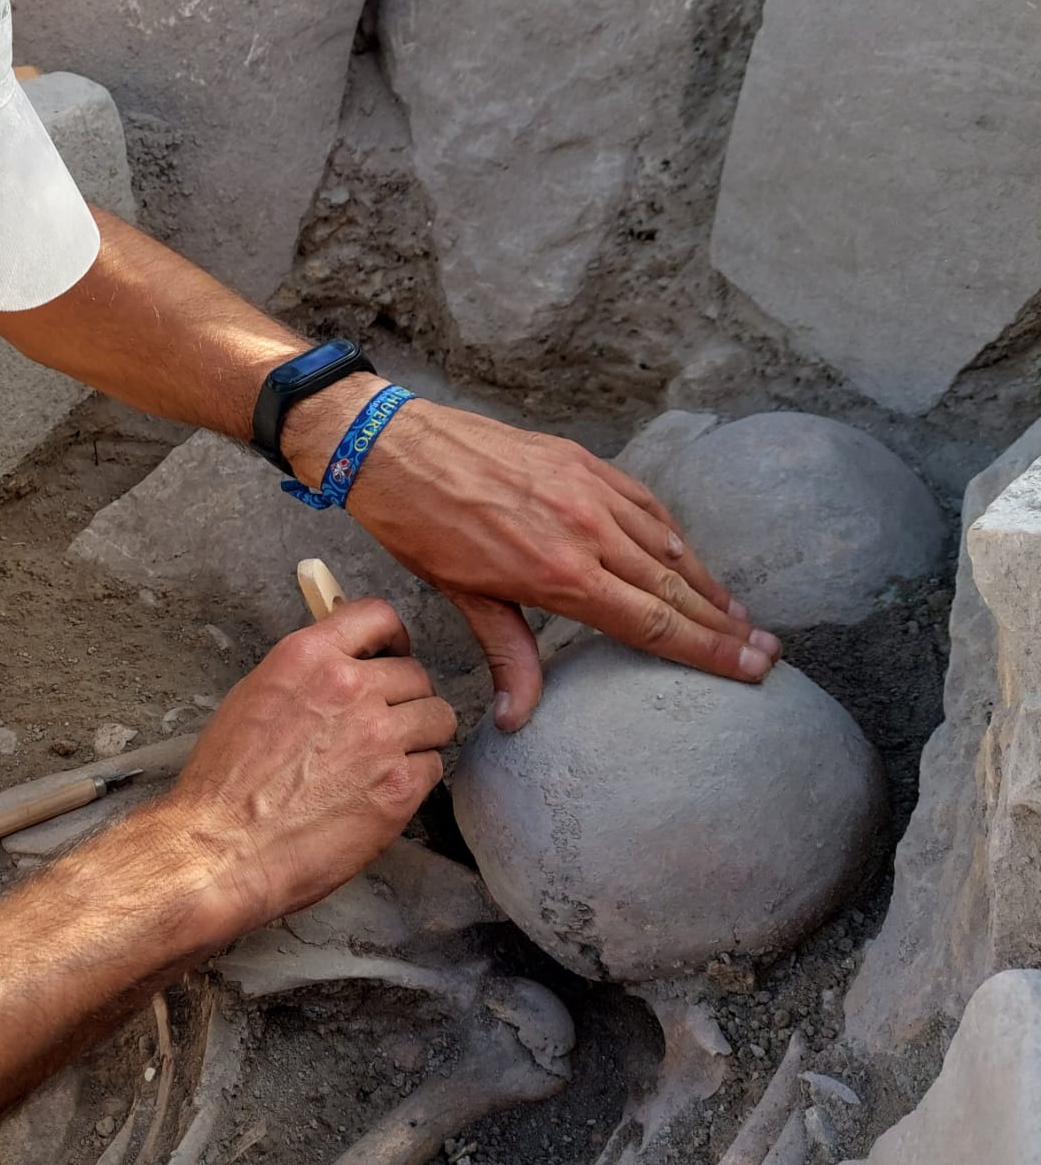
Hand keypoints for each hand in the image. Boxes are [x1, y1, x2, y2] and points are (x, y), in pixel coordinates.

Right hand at [155, 598, 457, 931]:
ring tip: (389, 759)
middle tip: (385, 723)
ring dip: (419, 736)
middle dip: (404, 697)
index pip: (376, 616)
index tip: (393, 651)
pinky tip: (382, 792)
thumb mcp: (253, 698)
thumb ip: (305, 676)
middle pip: (415, 674)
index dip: (393, 636)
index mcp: (308, 657)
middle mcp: (350, 687)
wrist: (221, 847)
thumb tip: (337, 671)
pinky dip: (415, 779)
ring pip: (436, 718)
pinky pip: (433, 767)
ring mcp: (379, 737)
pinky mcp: (398, 787)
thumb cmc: (224, 783)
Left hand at [314, 394, 781, 731]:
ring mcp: (588, 490)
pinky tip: (687, 556)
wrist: (395, 446)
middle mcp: (586, 531)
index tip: (755, 670)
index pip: (653, 624)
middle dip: (727, 625)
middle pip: (674, 589)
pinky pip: (644, 502)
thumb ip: (507, 655)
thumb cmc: (420, 526)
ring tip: (739, 615)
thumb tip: (518, 718)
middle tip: (769, 652)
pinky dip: (672, 534)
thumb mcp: (463, 598)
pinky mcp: (581, 460)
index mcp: (559, 574)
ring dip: (707, 582)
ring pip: (667, 545)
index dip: (709, 651)